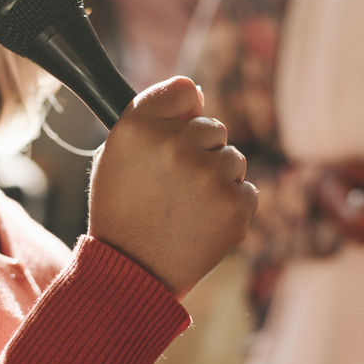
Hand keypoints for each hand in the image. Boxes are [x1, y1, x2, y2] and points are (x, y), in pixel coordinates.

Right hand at [87, 77, 257, 298]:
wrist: (132, 271)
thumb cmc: (122, 209)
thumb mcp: (117, 154)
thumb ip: (155, 118)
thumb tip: (200, 96)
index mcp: (137, 125)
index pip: (184, 91)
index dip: (181, 115)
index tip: (172, 136)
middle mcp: (174, 144)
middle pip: (213, 127)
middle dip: (200, 151)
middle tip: (172, 186)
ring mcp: (208, 174)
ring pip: (233, 158)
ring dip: (217, 179)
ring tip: (185, 208)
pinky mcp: (234, 203)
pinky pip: (245, 189)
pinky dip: (229, 206)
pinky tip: (200, 223)